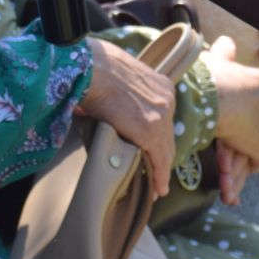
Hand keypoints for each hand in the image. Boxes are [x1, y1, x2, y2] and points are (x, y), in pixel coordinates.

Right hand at [80, 38, 175, 197]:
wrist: (90, 68)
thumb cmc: (96, 68)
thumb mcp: (121, 79)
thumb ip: (124, 94)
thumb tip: (105, 107)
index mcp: (161, 85)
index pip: (164, 118)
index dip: (161, 138)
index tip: (157, 151)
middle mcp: (167, 99)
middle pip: (168, 135)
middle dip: (163, 155)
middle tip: (157, 174)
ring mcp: (161, 115)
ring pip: (165, 149)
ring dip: (161, 169)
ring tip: (157, 187)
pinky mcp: (150, 131)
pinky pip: (159, 159)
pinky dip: (159, 177)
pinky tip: (158, 190)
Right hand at [205, 34, 258, 201]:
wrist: (211, 90)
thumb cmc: (205, 75)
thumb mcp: (215, 60)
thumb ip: (224, 54)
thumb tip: (226, 42)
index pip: (246, 111)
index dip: (231, 128)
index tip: (219, 139)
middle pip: (248, 133)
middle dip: (234, 157)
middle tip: (223, 175)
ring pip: (250, 152)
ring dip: (235, 173)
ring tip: (225, 191)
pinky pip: (254, 164)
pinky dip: (239, 178)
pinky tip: (228, 192)